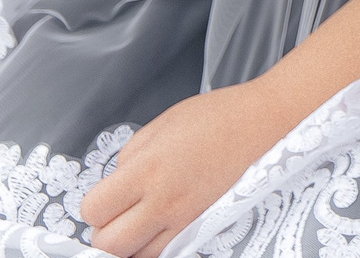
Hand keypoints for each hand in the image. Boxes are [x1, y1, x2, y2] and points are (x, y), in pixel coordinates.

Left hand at [80, 78, 301, 257]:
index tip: (106, 196)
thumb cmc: (218, 116)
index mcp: (147, 168)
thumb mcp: (161, 124)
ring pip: (136, 256)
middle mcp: (164, 200)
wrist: (265, 122)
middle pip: (108, 243)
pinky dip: (155, 246)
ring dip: (130, 243)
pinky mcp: (205, 226)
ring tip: (140, 221)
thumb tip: (116, 184)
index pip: (94, 210)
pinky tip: (161, 227)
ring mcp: (186, 218)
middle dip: (105, 231)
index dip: (95, 205)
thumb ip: (130, 157)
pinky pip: (167, 253)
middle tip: (117, 214)